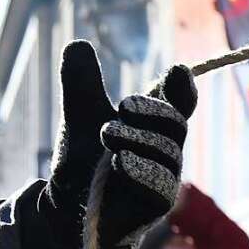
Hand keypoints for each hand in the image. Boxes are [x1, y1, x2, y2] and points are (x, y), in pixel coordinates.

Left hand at [47, 41, 196, 248]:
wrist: (66, 205)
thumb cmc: (83, 160)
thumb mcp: (79, 116)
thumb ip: (81, 83)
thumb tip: (77, 43)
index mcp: (152, 126)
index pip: (179, 103)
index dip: (182, 88)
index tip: (176, 72)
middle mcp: (164, 150)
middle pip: (176, 123)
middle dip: (151, 110)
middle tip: (121, 104)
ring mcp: (163, 177)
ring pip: (166, 152)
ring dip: (135, 138)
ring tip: (105, 133)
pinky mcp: (154, 205)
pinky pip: (158, 184)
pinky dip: (139, 167)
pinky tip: (120, 159)